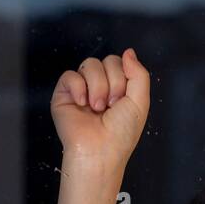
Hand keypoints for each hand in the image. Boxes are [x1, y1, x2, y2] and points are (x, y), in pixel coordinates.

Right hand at [50, 49, 149, 168]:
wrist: (100, 151)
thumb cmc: (120, 135)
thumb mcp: (141, 102)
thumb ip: (139, 73)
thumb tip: (129, 51)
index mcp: (118, 89)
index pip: (120, 63)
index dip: (124, 77)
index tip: (123, 101)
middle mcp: (100, 87)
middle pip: (107, 60)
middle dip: (113, 83)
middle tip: (111, 106)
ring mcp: (82, 90)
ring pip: (89, 64)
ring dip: (98, 87)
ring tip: (97, 108)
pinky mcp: (64, 95)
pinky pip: (70, 75)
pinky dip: (78, 88)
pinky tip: (82, 104)